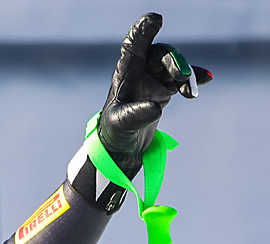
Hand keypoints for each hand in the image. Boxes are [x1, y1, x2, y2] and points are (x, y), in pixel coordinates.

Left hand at [98, 13, 210, 174]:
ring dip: (185, 73)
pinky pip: (183, 78)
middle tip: (183, 76)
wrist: (123, 146)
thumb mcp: (121, 124)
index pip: (133, 44)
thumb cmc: (115, 133)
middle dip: (174, 60)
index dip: (143, 30)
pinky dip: (195, 78)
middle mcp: (140, 71)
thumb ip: (135, 115)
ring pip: (174, 65)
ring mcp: (154, 78)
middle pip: (160, 54)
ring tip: (189, 89)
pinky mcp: (165, 89)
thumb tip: (155, 107)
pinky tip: (206, 79)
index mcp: (125, 72)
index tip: (155, 19)